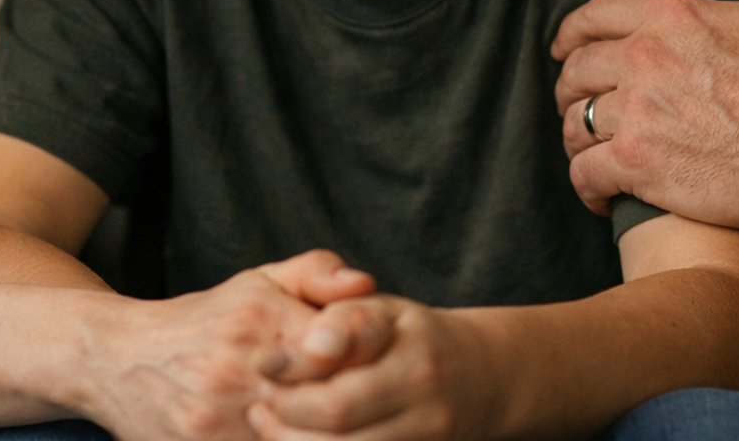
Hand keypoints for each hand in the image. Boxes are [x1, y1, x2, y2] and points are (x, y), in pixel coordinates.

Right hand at [81, 251, 373, 439]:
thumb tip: (367, 283)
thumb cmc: (207, 319)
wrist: (118, 359)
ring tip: (353, 436)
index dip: (369, 370)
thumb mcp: (260, 281)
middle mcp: (238, 372)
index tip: (380, 380)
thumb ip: (318, 274)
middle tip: (376, 422)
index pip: (338, 351)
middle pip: (325, 411)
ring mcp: (216, 422)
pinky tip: (300, 440)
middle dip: (357, 421)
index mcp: (260, 322)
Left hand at [247, 298, 496, 439]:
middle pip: (337, 423)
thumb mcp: (382, 310)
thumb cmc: (411, 338)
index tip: (260, 366)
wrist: (480, 379)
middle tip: (258, 408)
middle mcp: (424, 400)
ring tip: (270, 427)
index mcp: (413, 352)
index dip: (290, 374)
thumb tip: (308, 347)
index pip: (339, 373)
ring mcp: (427, 439)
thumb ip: (342, 320)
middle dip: (284, 419)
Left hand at [550, 0, 738, 229]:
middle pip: (576, 68)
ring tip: (588, 149)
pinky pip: (586, 173)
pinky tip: (599, 195)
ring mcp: (638, 113)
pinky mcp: (639, 165)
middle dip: (570, 86)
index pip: (594, 14)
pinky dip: (586, 187)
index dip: (572, 32)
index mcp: (671, 15)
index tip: (564, 47)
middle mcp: (643, 58)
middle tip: (576, 102)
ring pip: (576, 122)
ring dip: (577, 136)